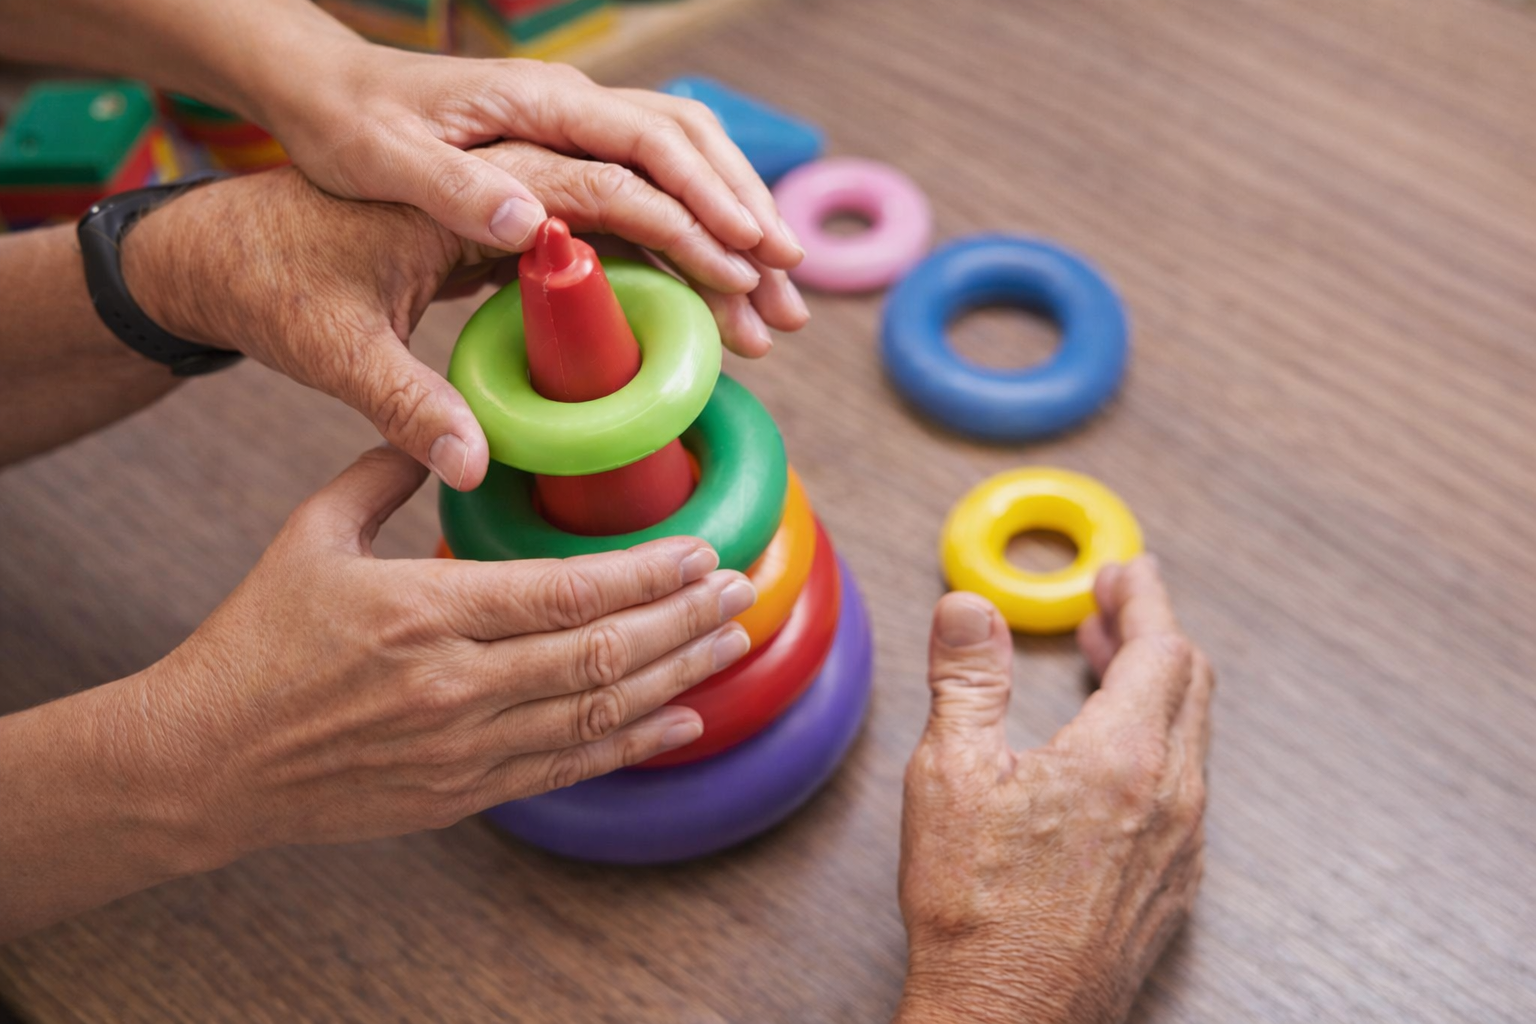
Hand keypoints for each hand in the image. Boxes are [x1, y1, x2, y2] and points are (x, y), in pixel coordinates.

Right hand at [105, 446, 753, 869]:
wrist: (204, 760)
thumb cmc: (254, 640)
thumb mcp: (310, 535)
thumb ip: (385, 472)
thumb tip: (451, 432)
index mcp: (424, 610)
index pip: (566, 589)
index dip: (646, 572)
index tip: (700, 549)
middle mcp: (457, 684)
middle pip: (602, 652)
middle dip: (684, 619)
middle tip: (741, 587)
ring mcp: (464, 747)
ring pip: (601, 713)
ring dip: (678, 676)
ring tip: (732, 642)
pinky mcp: (463, 793)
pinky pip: (569, 768)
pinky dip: (634, 745)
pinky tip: (683, 719)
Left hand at [252, 41, 804, 343]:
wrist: (324, 96)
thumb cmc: (347, 129)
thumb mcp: (382, 162)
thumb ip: (456, 191)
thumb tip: (533, 226)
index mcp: (538, 105)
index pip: (647, 149)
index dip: (704, 204)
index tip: (747, 259)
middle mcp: (573, 108)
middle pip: (691, 151)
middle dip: (747, 218)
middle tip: (789, 289)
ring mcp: (578, 130)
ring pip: (685, 167)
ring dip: (736, 226)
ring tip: (776, 299)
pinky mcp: (572, 158)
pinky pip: (654, 190)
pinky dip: (697, 232)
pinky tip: (719, 279)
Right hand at [895, 557, 1213, 1023]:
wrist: (1008, 1020)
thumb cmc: (977, 911)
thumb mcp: (950, 774)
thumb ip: (967, 678)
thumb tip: (968, 608)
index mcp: (1123, 758)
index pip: (1162, 647)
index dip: (1145, 597)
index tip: (1127, 571)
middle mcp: (1171, 798)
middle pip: (1190, 684)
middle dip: (1153, 633)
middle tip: (1112, 608)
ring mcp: (1181, 847)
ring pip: (1191, 737)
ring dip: (1156, 688)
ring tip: (1107, 670)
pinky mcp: (1174, 887)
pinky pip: (1186, 788)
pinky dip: (1158, 743)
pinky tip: (1113, 755)